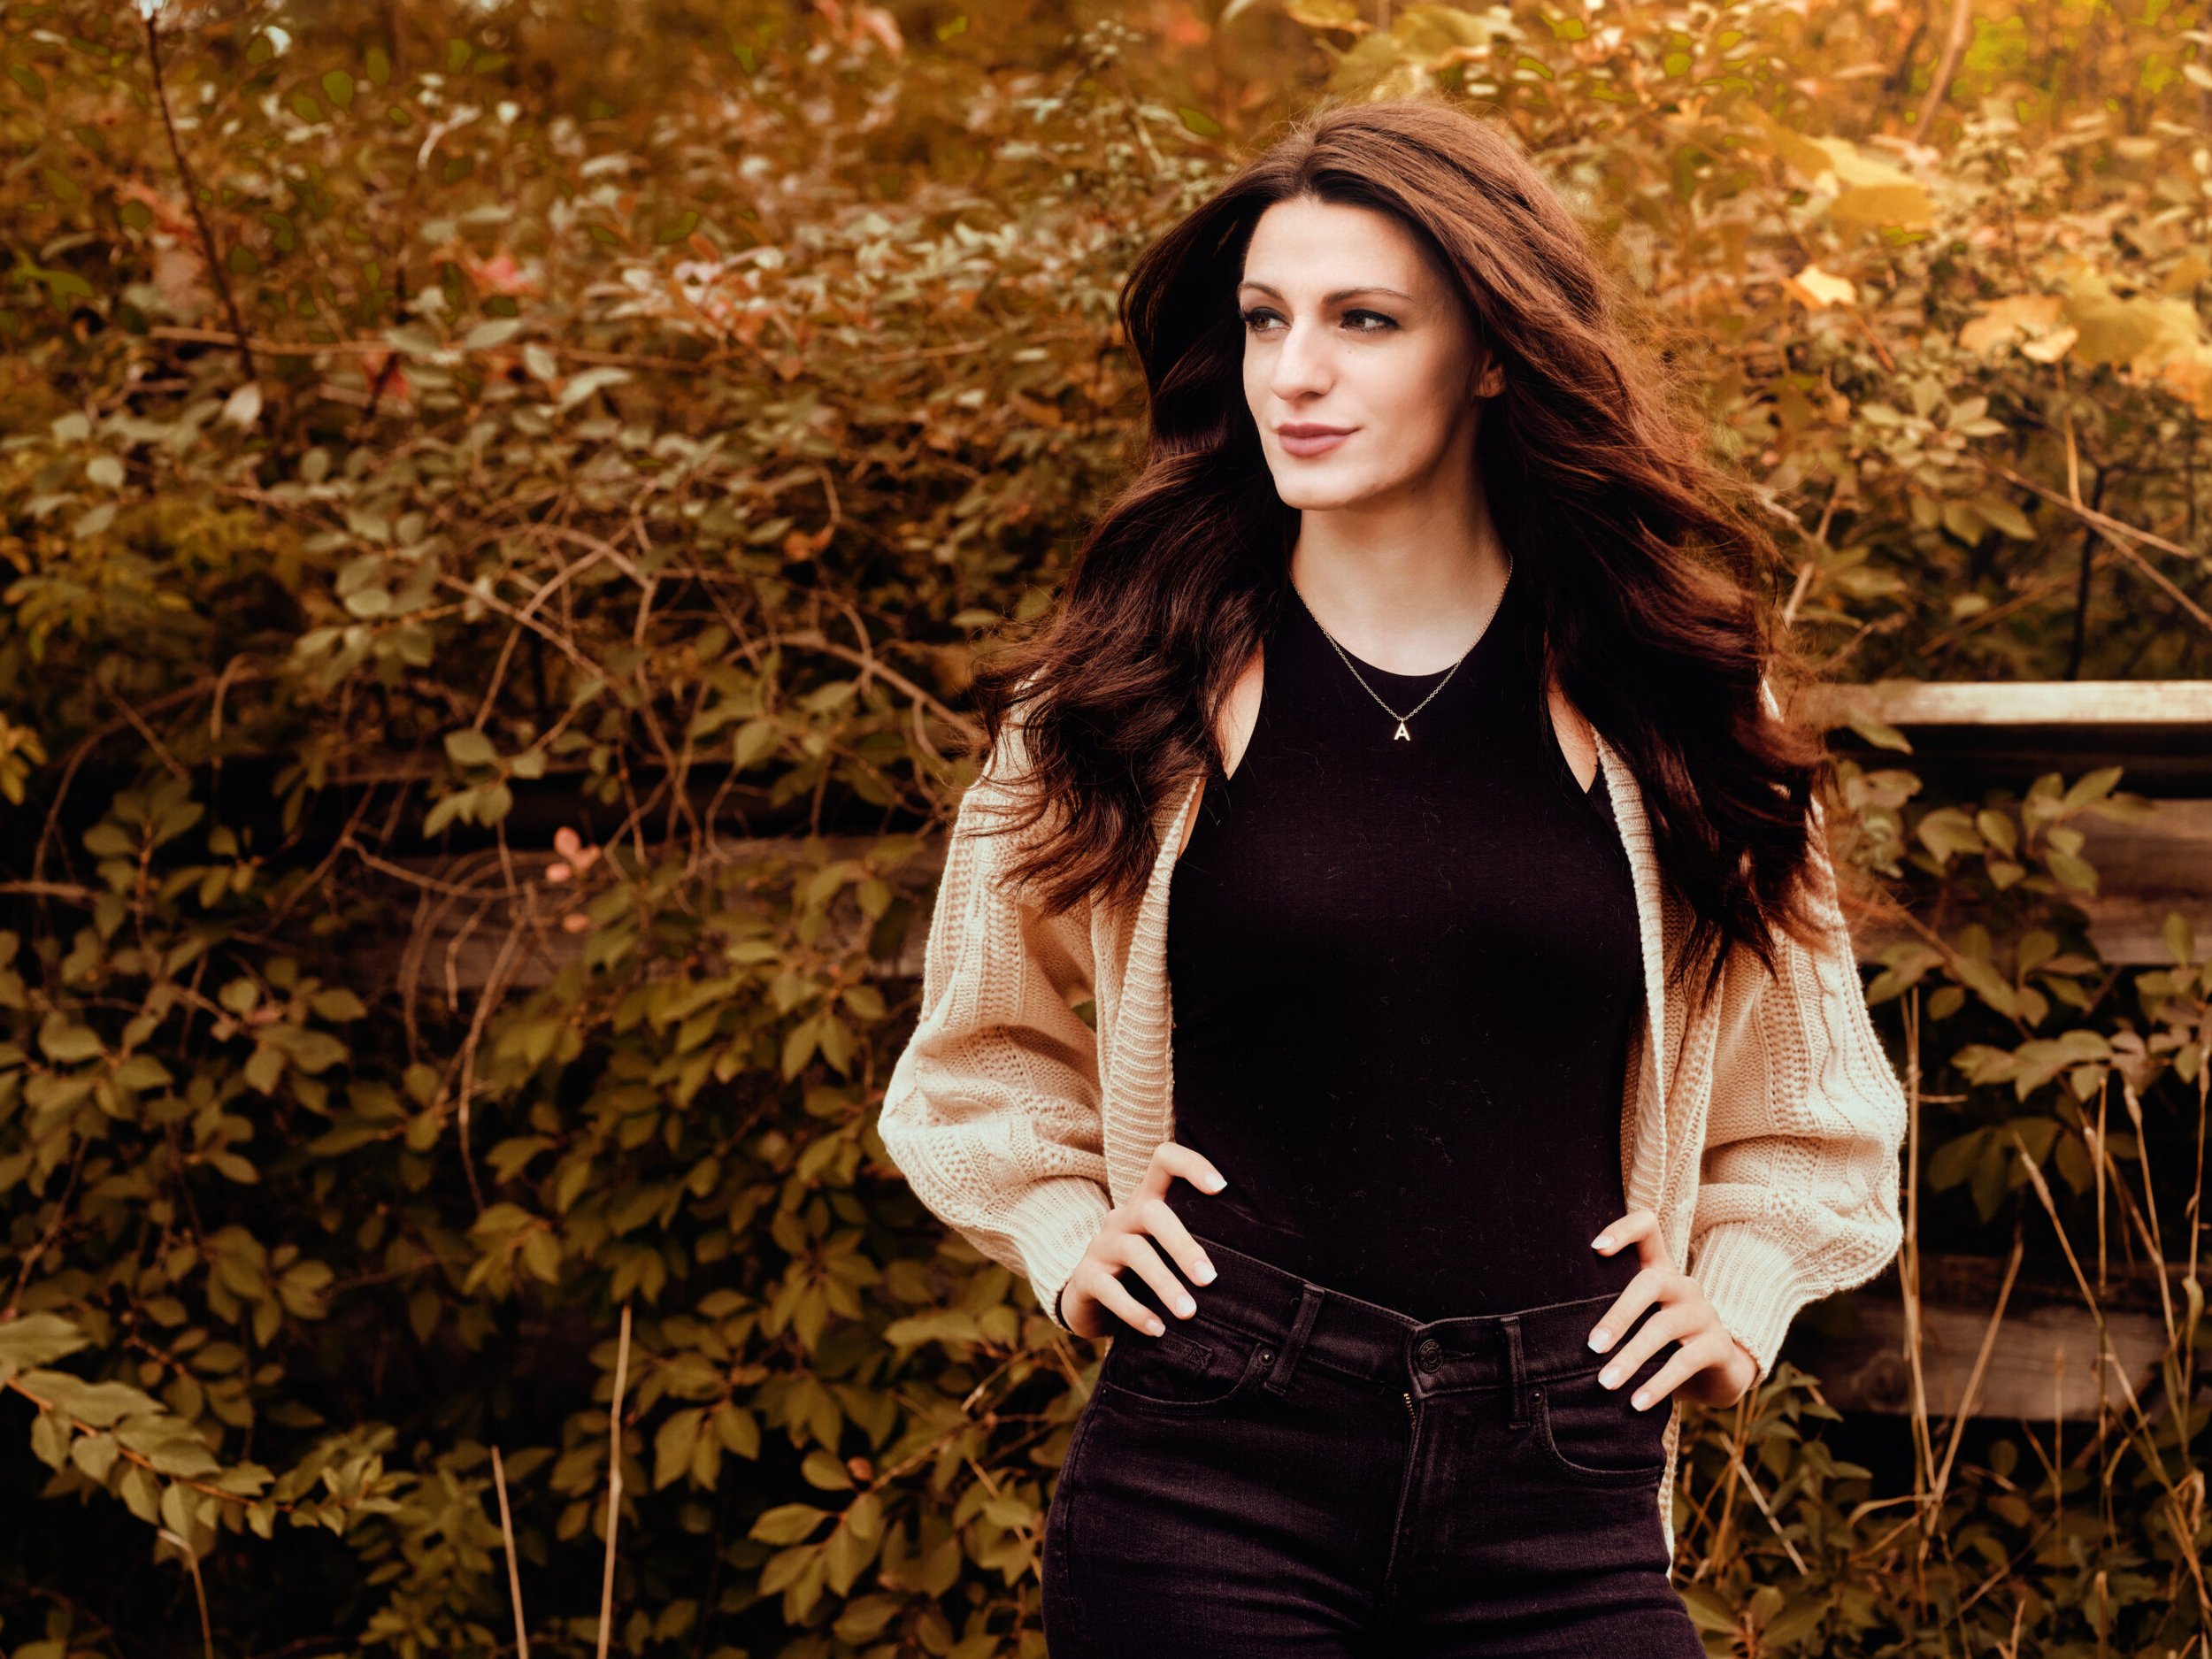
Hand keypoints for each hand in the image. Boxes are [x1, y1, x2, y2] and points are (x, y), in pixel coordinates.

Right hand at [1057, 1140, 1227, 1340]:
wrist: (1089, 1298)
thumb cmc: (1144, 1271)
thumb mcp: (1165, 1248)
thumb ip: (1197, 1241)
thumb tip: (1257, 1262)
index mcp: (1147, 1201)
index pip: (1164, 1161)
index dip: (1191, 1165)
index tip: (1221, 1187)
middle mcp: (1123, 1216)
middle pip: (1152, 1212)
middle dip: (1183, 1245)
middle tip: (1209, 1279)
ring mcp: (1102, 1245)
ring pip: (1134, 1252)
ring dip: (1165, 1283)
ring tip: (1189, 1313)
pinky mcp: (1086, 1277)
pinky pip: (1109, 1290)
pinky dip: (1135, 1311)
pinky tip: (1158, 1329)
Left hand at [1584, 1207, 1759, 1410]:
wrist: (1720, 1373)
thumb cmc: (1663, 1343)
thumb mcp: (1640, 1322)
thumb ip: (1611, 1316)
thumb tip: (1554, 1333)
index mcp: (1661, 1272)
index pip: (1648, 1229)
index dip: (1624, 1230)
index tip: (1596, 1248)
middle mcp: (1684, 1286)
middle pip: (1651, 1282)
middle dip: (1618, 1315)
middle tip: (1592, 1346)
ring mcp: (1704, 1314)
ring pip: (1664, 1326)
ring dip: (1631, 1357)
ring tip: (1605, 1382)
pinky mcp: (1718, 1346)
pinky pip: (1685, 1362)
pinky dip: (1658, 1383)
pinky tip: (1636, 1402)